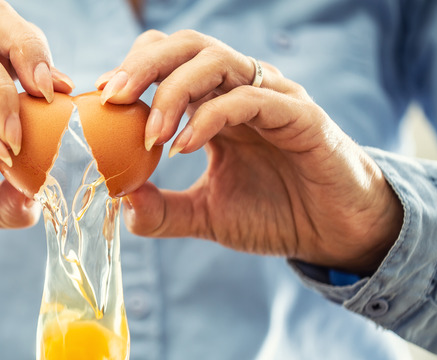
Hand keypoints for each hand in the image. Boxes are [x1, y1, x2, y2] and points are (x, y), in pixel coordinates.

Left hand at [96, 30, 402, 274]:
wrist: (333, 236)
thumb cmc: (274, 215)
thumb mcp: (206, 215)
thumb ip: (162, 209)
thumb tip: (119, 201)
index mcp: (216, 103)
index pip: (170, 60)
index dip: (134, 70)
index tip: (103, 100)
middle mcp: (241, 90)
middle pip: (188, 47)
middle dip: (144, 65)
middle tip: (113, 97)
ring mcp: (272, 98)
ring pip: (217, 60)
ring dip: (174, 90)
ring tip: (151, 134)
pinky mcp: (300, 117)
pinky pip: (251, 98)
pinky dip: (212, 116)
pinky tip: (185, 147)